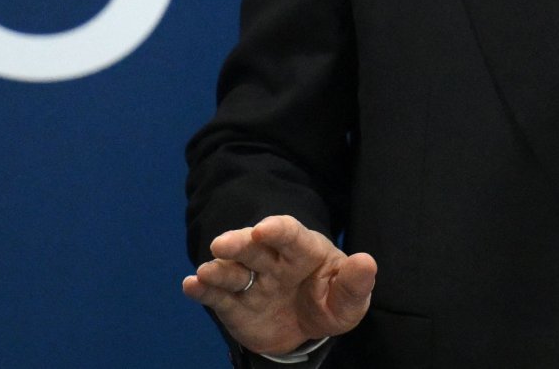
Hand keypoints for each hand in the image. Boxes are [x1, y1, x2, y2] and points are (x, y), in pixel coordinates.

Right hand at [181, 215, 377, 355]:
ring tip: (205, 272)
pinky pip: (217, 295)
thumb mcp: (349, 299)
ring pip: (232, 270)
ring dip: (218, 270)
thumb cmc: (331, 302)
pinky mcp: (234, 304)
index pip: (290, 234)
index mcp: (304, 250)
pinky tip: (191, 285)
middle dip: (239, 243)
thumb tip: (366, 262)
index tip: (264, 228)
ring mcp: (252, 281)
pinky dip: (202, 289)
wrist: (308, 329)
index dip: (277, 229)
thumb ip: (356, 283)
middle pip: (254, 247)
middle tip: (223, 244)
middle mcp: (273, 260)